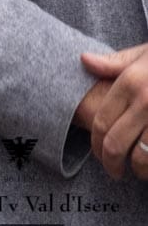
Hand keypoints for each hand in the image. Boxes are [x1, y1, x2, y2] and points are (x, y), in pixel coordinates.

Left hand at [81, 44, 147, 178]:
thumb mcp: (147, 53)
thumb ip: (116, 62)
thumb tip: (85, 60)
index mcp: (131, 82)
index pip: (100, 121)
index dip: (94, 143)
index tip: (98, 153)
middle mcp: (146, 102)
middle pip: (115, 144)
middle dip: (110, 164)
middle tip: (114, 171)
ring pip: (142, 158)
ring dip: (139, 171)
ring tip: (139, 171)